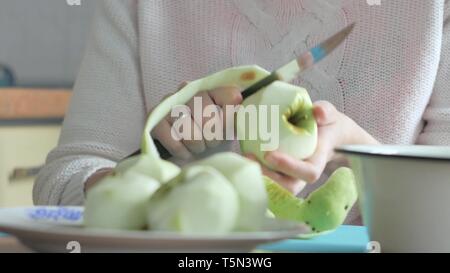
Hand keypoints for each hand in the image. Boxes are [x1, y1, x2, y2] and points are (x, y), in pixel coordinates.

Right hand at [151, 82, 242, 159]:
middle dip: (212, 135)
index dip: (229, 117)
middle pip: (206, 112)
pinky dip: (182, 150)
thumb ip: (239, 117)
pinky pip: (171, 137)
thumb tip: (243, 106)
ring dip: (197, 144)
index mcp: (211, 89)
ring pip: (187, 126)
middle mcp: (188, 91)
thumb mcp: (229, 129)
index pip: (227, 95)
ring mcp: (168, 104)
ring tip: (199, 147)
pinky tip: (185, 152)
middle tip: (211, 143)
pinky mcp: (155, 121)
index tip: (228, 130)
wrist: (189, 158)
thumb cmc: (211, 140)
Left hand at [245, 100, 378, 194]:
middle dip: (269, 177)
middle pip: (289, 187)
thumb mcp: (330, 114)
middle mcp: (304, 174)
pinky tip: (242, 159)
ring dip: (259, 177)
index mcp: (318, 160)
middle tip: (249, 158)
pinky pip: (269, 181)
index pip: (308, 172)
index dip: (290, 166)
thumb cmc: (328, 125)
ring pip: (277, 188)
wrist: (329, 136)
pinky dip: (256, 174)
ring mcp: (293, 177)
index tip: (269, 154)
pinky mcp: (282, 175)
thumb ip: (326, 112)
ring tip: (243, 159)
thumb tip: (316, 112)